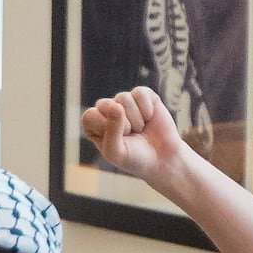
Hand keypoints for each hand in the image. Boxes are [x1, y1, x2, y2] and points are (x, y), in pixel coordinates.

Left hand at [81, 85, 196, 190]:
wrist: (162, 159)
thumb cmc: (133, 158)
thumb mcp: (116, 151)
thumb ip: (112, 130)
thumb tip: (116, 105)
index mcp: (92, 124)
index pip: (90, 116)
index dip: (106, 128)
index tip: (117, 140)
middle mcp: (106, 110)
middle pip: (105, 104)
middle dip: (122, 123)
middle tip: (130, 134)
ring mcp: (124, 102)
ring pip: (123, 98)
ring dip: (135, 118)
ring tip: (139, 128)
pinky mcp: (143, 96)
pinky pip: (140, 93)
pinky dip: (147, 107)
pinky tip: (149, 117)